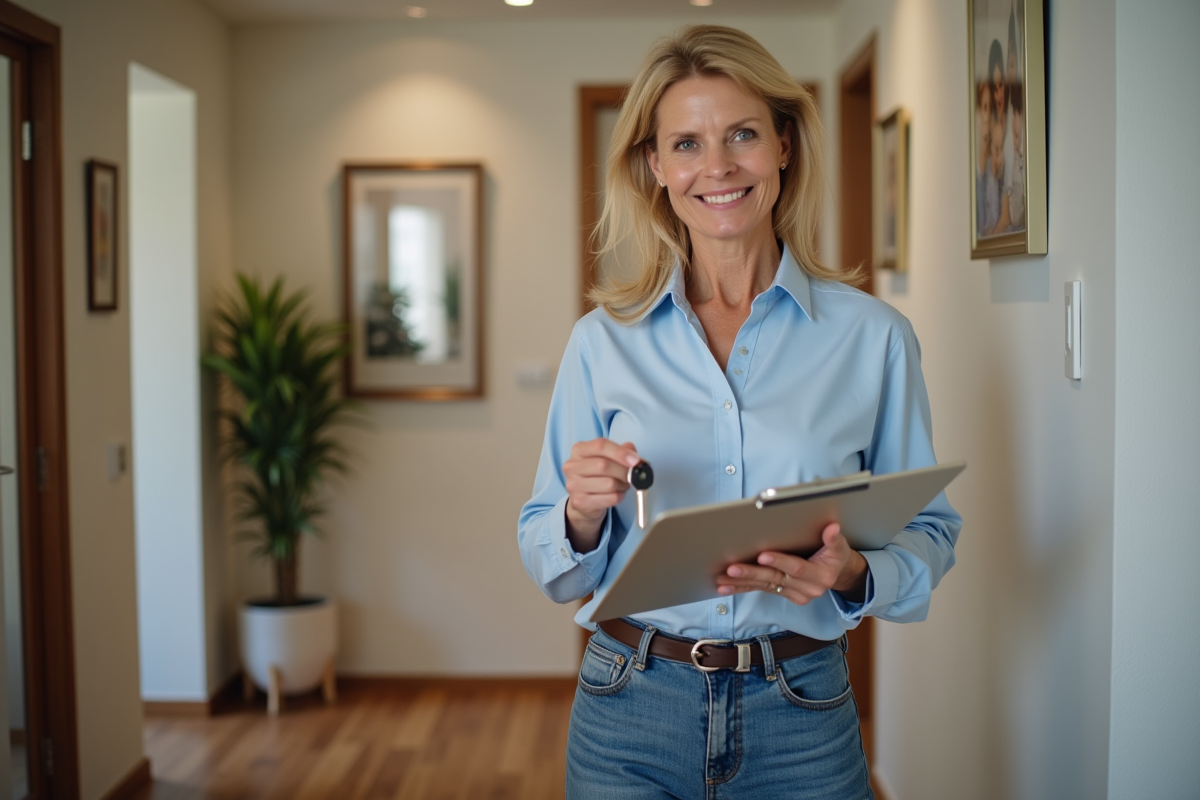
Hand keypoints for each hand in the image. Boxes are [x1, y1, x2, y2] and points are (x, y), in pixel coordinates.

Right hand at [563, 439, 641, 549]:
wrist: (584, 499)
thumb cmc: (597, 474)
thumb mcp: (607, 457)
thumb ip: (622, 451)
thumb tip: (635, 458)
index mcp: (579, 450)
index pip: (600, 445)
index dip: (621, 452)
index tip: (636, 460)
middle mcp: (572, 466)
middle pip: (604, 465)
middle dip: (624, 471)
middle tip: (633, 475)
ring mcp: (574, 485)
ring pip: (609, 483)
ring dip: (623, 485)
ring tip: (623, 484)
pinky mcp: (580, 501)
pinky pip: (610, 498)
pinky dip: (620, 496)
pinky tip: (617, 493)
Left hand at [715, 523, 868, 604]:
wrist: (837, 573)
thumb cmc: (835, 554)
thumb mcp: (840, 546)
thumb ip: (834, 539)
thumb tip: (832, 528)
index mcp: (821, 575)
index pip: (797, 567)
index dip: (780, 561)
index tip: (762, 555)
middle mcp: (808, 589)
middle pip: (776, 578)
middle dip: (752, 573)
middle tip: (732, 569)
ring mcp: (795, 594)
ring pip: (765, 586)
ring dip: (742, 583)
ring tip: (723, 579)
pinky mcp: (784, 594)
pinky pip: (762, 590)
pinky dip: (743, 588)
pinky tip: (725, 587)